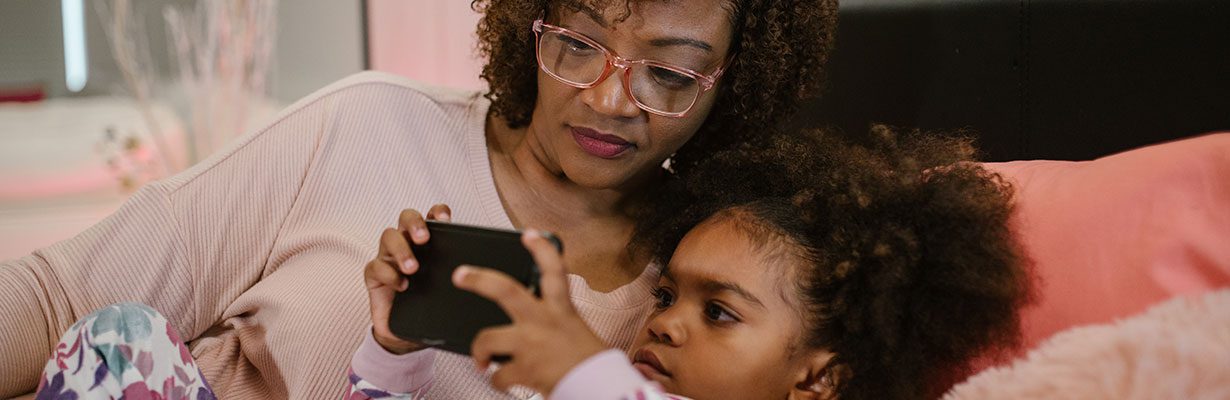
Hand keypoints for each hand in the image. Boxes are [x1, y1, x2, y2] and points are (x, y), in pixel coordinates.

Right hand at [364, 203, 452, 354]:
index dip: (437, 212)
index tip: (445, 219)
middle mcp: (406, 243)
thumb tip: (482, 273)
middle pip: (406, 217)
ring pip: (389, 236)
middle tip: (424, 239)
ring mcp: (388, 257)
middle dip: (415, 223)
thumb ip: (460, 275)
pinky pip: (375, 266)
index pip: (431, 216)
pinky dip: (389, 274)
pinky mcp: (374, 275)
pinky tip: (402, 286)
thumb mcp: (448, 287)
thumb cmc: (430, 304)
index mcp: (427, 242)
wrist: (407, 334)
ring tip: (413, 268)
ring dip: (401, 249)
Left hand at [453, 230, 607, 394]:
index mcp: (561, 309)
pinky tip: (501, 381)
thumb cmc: (589, 363)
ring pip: (486, 338)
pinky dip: (496, 380)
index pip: (554, 271)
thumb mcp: (576, 330)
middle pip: (504, 290)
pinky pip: (496, 375)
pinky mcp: (524, 370)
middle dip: (478, 279)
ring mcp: (531, 345)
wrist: (599, 389)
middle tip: (460, 275)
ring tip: (480, 359)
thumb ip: (553, 319)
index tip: (529, 234)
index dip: (541, 249)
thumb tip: (526, 318)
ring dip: (478, 350)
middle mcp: (544, 321)